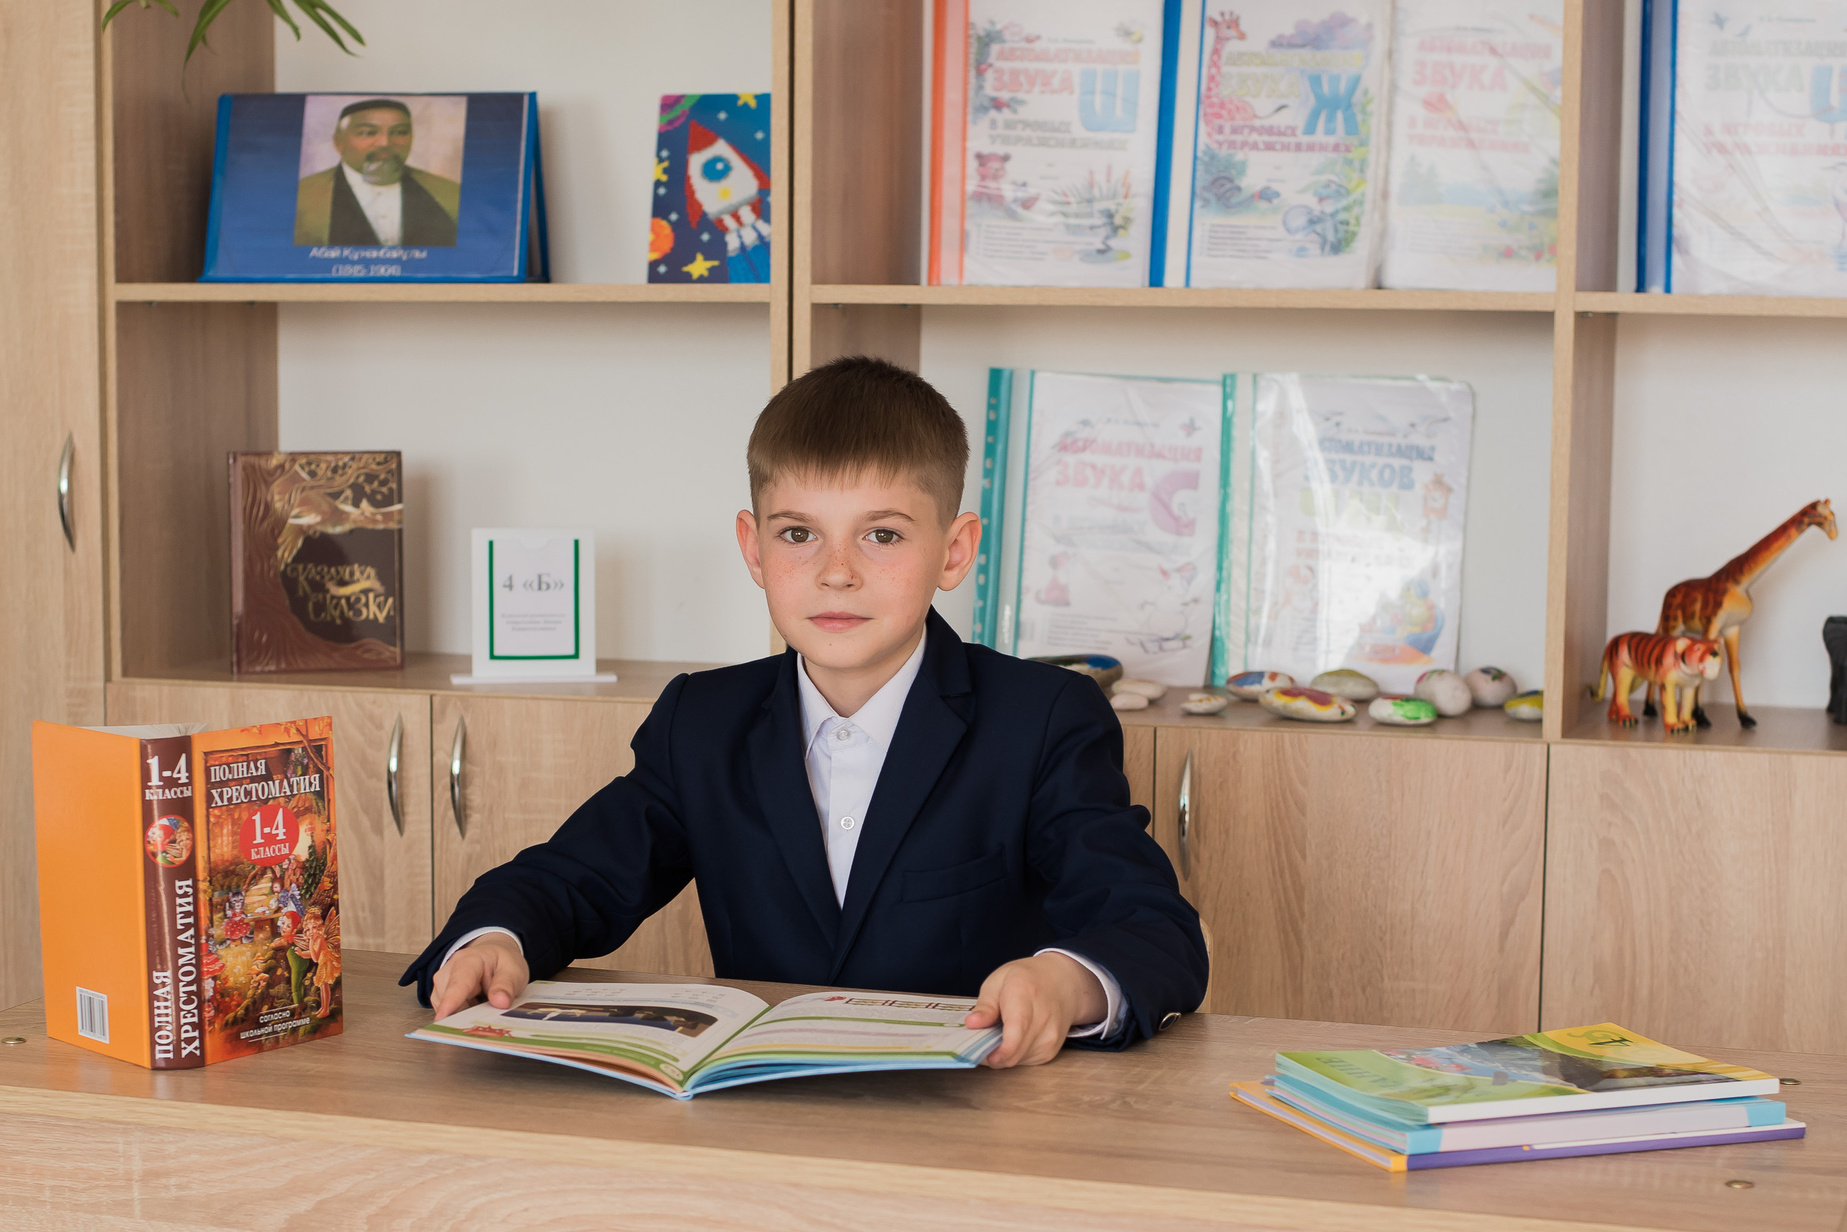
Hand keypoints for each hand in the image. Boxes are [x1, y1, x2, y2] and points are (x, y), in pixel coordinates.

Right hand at [430, 932, 529, 1019]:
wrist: (492, 957)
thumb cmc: (501, 963)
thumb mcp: (513, 970)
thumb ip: (506, 985)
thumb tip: (500, 1002)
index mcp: (467, 961)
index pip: (458, 984)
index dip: (451, 1001)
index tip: (443, 1016)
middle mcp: (448, 972)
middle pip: (450, 1003)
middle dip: (467, 1016)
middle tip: (489, 1013)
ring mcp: (441, 986)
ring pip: (449, 1013)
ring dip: (467, 1016)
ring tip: (484, 1004)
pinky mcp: (440, 999)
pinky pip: (449, 1015)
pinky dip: (463, 1017)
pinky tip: (475, 1008)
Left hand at [964, 952, 1107, 1067]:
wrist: (1061, 983)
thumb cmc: (1027, 979)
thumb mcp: (998, 981)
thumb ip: (985, 1005)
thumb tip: (971, 1024)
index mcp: (1024, 995)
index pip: (1017, 1029)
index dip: (1000, 1049)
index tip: (984, 1054)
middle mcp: (1042, 1019)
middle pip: (1014, 1052)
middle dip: (991, 1052)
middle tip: (982, 1039)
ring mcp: (1050, 1037)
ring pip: (1016, 1060)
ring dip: (1002, 1053)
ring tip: (1001, 1032)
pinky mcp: (1051, 1050)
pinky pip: (1024, 1061)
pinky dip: (1014, 1054)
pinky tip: (1015, 1037)